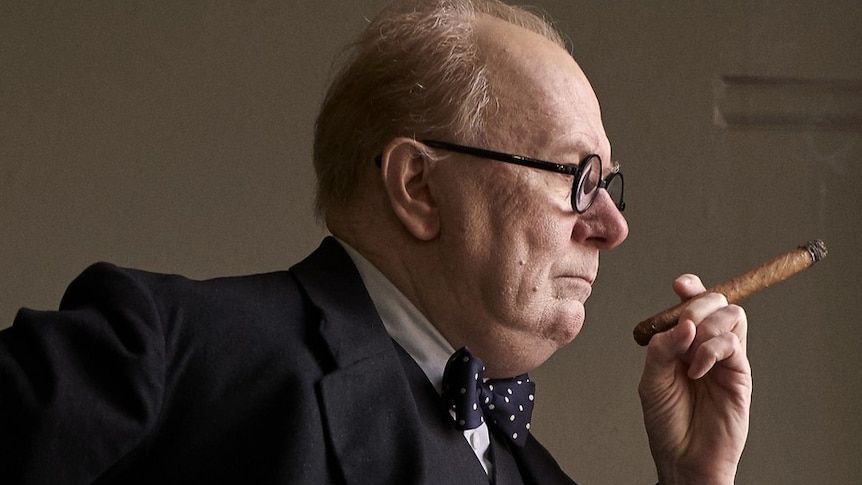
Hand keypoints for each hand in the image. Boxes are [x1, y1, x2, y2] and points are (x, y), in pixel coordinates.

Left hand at [638, 274, 751, 484]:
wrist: (683, 458)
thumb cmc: (666, 422)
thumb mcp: (651, 380)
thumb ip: (662, 348)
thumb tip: (684, 323)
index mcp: (684, 343)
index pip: (694, 304)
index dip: (691, 288)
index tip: (680, 285)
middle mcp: (707, 347)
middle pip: (717, 302)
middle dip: (698, 306)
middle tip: (682, 329)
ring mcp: (725, 360)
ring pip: (733, 316)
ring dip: (707, 326)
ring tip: (689, 355)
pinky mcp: (740, 376)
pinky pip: (733, 345)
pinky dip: (711, 350)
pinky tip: (696, 371)